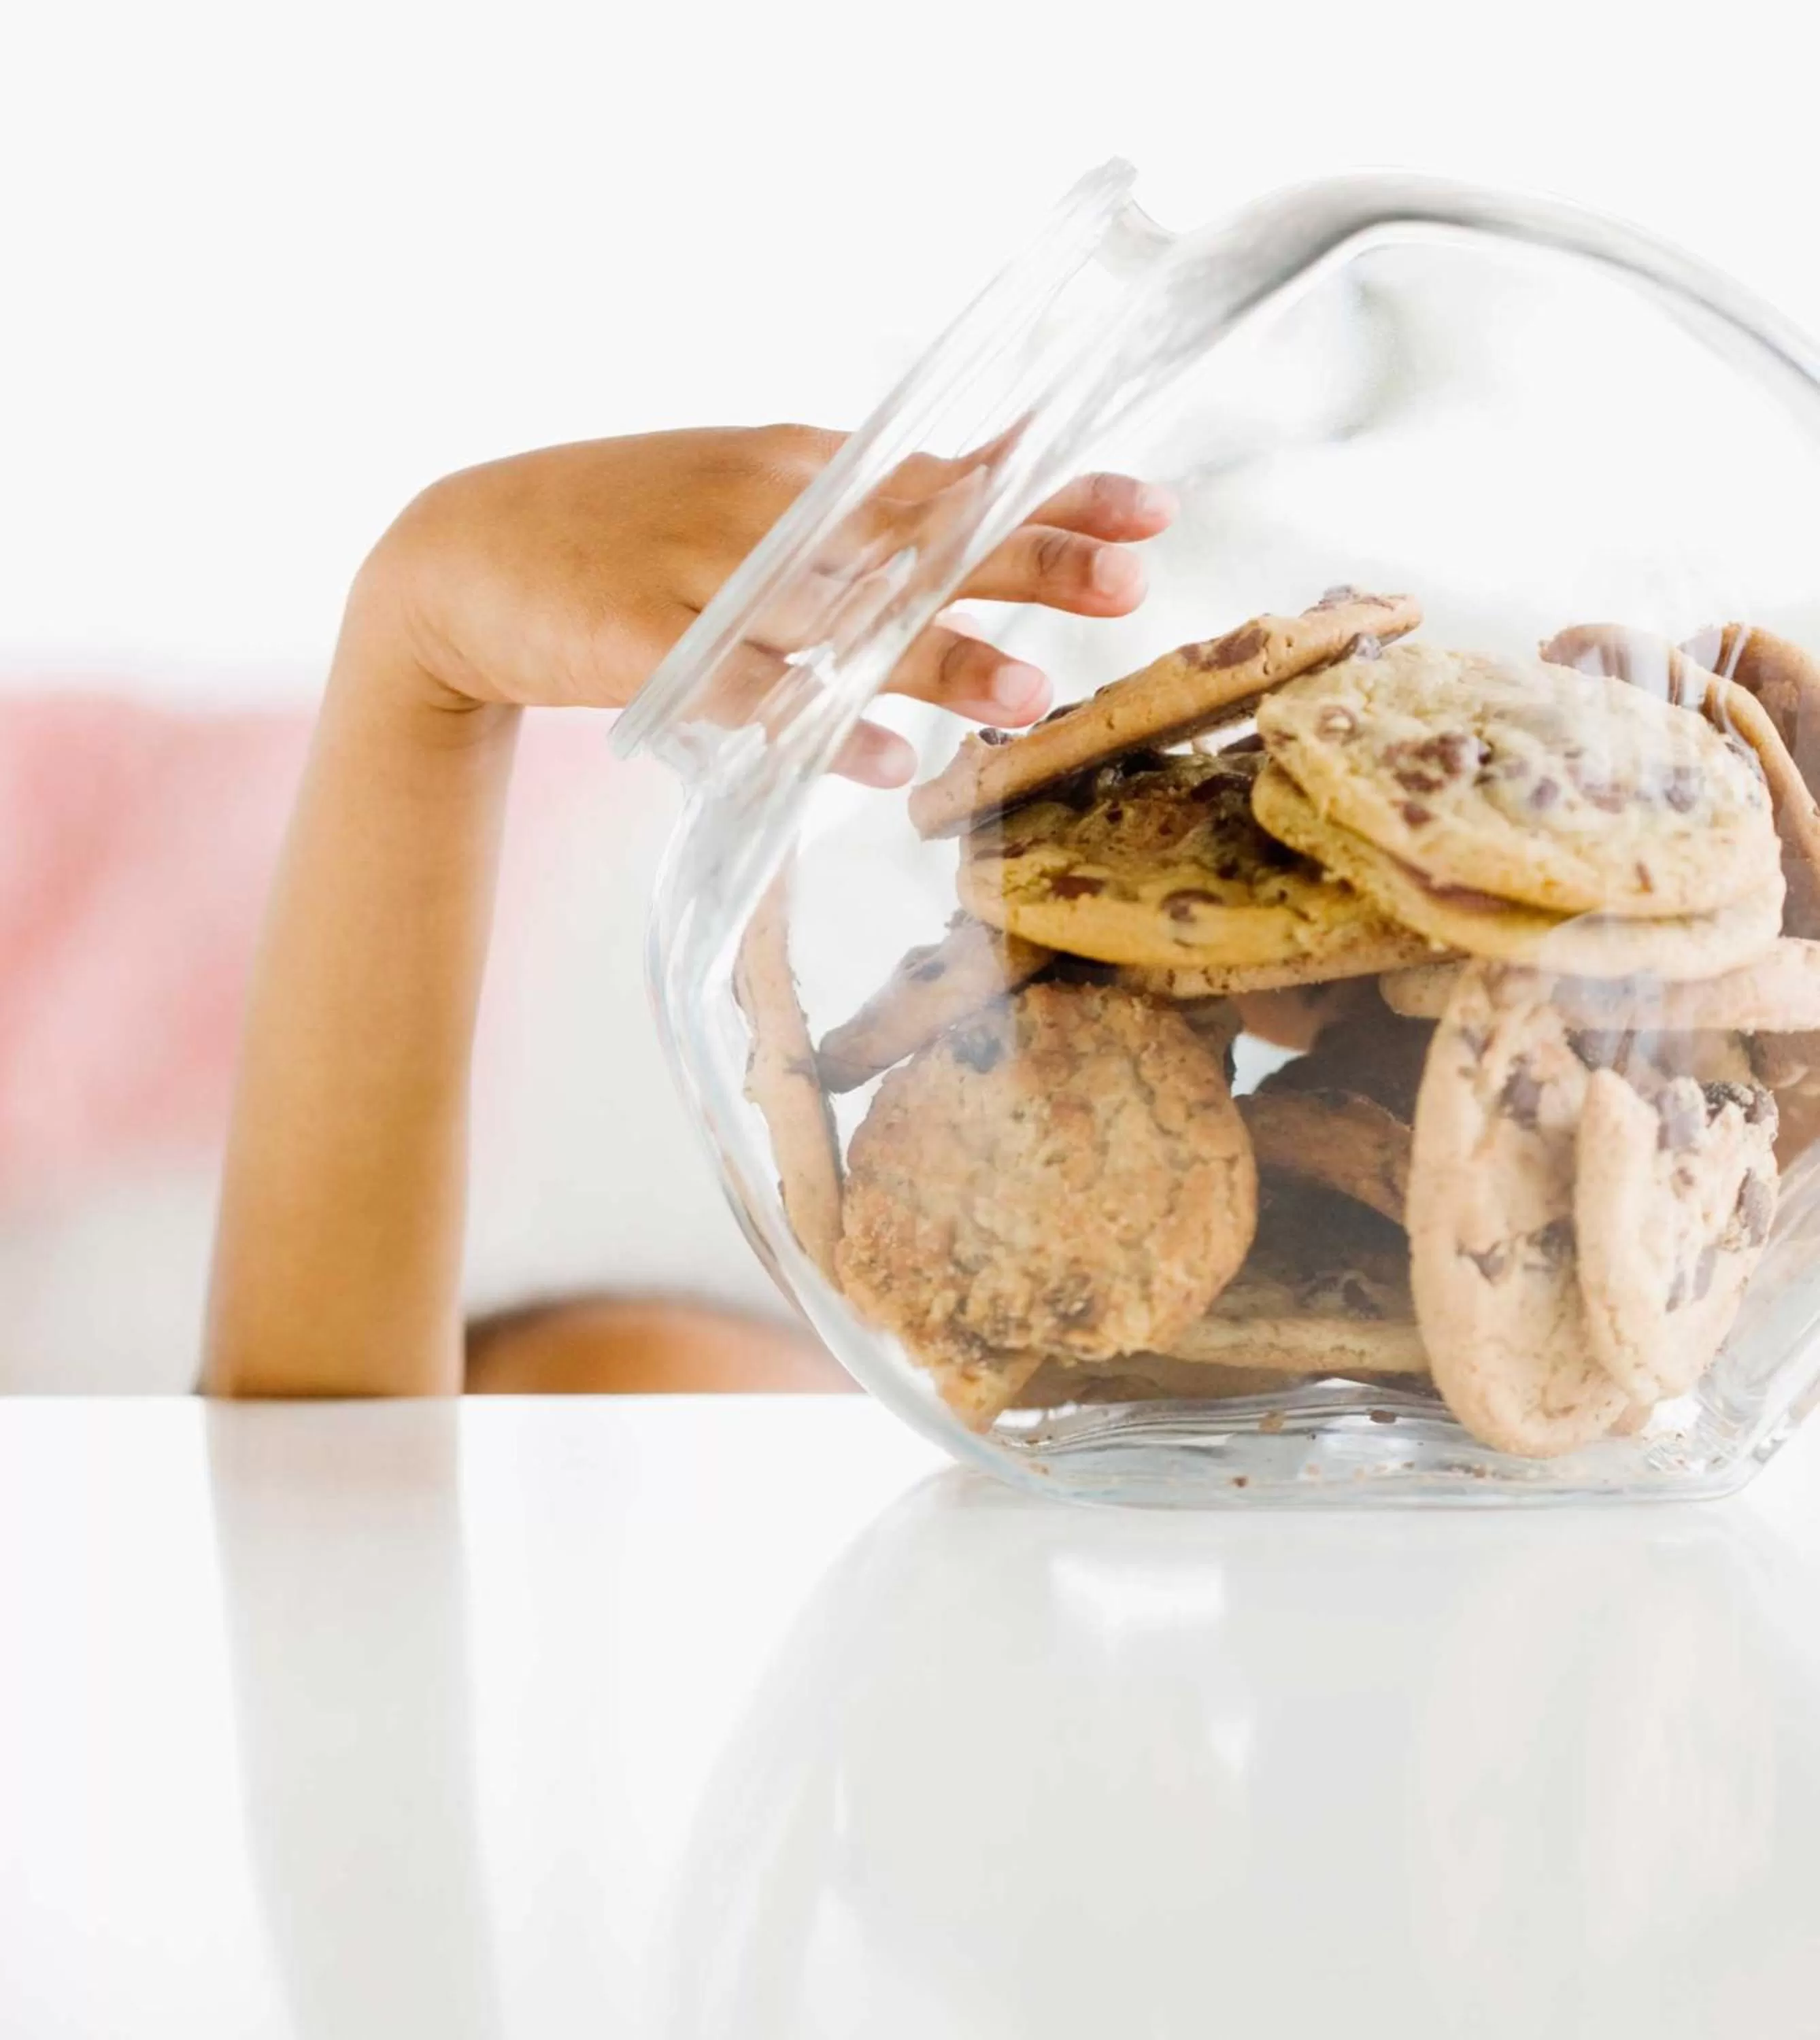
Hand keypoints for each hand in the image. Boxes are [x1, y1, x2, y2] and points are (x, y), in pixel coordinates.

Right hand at [352, 425, 1174, 781]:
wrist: (463, 556)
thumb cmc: (625, 534)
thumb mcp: (746, 505)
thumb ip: (850, 520)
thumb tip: (971, 514)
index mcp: (800, 471)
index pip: (947, 478)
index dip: (1051, 493)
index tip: (1151, 509)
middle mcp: (768, 511)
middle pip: (916, 537)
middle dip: (1029, 559)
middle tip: (1131, 584)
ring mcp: (707, 576)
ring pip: (844, 618)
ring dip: (941, 655)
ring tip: (1031, 694)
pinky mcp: (650, 645)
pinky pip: (754, 696)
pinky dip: (820, 728)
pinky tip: (888, 764)